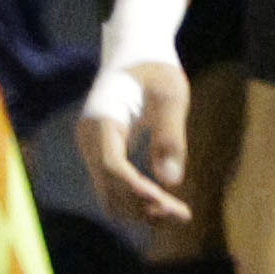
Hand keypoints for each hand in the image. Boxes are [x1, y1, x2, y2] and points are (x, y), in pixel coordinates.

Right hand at [77, 60, 197, 226]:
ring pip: (109, 193)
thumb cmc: (156, 72)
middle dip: (144, 206)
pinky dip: (137, 200)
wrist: (136, 57)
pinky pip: (114, 187)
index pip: (112, 166)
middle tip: (184, 215)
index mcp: (101, 120)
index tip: (167, 203)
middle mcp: (90, 140)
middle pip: (110, 186)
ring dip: (141, 209)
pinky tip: (166, 205)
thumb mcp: (171, 96)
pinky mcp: (103, 156)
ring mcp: (93, 150)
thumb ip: (170, 136)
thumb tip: (171, 181)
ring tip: (179, 215)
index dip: (137, 189)